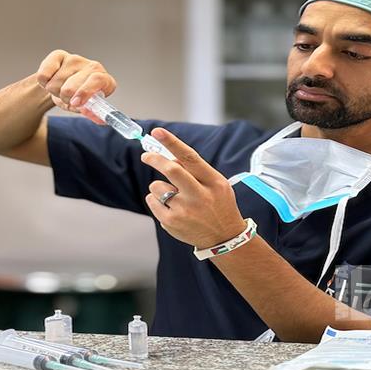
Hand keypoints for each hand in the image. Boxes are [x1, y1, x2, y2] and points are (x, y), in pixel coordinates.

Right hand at [34, 50, 116, 121]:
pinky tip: (52, 80)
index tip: (75, 103)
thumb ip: (92, 113)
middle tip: (68, 99)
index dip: (85, 92)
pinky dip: (44, 83)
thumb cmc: (78, 97)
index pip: (97, 80)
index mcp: (104, 79)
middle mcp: (92, 66)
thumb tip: (100, 119)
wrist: (63, 85)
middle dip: (65, 98)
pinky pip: (44, 75)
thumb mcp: (86, 108)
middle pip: (71, 86)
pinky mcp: (58, 55)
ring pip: (55, 83)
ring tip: (60, 89)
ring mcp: (75, 59)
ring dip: (54, 91)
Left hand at [141, 128, 245, 248]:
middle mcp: (199, 196)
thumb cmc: (218, 205)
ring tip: (173, 197)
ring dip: (159, 187)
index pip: (190, 158)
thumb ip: (195, 170)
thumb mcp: (216, 184)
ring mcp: (184, 210)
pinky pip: (152, 201)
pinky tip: (170, 208)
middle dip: (154, 159)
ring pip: (157, 186)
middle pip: (171, 169)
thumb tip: (169, 158)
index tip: (157, 131)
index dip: (172, 143)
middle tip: (146, 155)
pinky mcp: (171, 222)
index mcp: (213, 182)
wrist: (224, 238)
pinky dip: (156, 200)